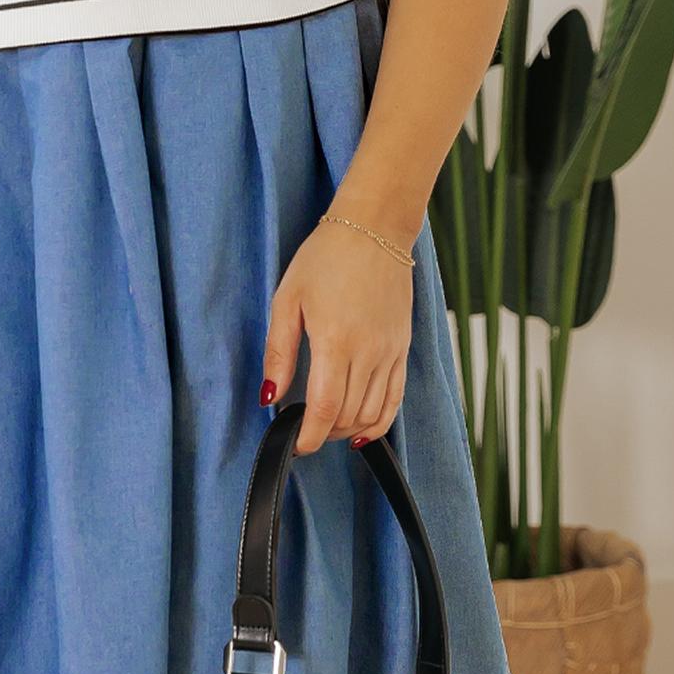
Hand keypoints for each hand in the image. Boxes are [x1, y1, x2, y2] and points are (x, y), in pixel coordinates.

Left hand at [261, 215, 415, 454]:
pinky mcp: (403, 348)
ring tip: (327, 426)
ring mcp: (391, 352)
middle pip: (348, 417)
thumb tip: (269, 397)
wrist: (374, 229)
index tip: (295, 445)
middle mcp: (368, 352)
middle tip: (304, 429)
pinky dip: (379, 421)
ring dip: (348, 430)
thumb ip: (278, 352)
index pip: (324, 409)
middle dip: (324, 433)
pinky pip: (395, 398)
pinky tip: (362, 428)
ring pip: (373, 414)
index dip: (309, 437)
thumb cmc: (325, 258)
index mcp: (336, 341)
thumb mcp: (288, 299)